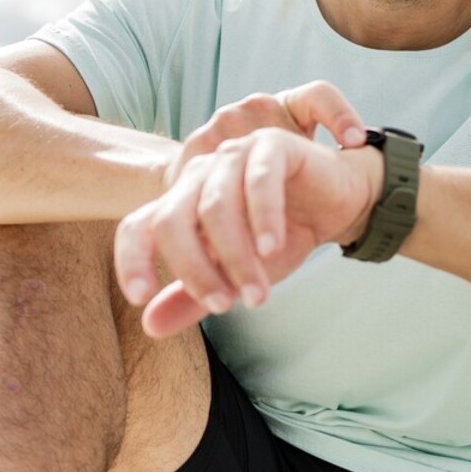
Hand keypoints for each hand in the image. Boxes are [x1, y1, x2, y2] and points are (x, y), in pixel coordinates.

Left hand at [115, 82, 381, 337]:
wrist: (338, 205)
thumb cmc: (283, 237)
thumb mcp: (237, 275)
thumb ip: (195, 298)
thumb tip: (149, 326)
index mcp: (182, 202)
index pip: (138, 226)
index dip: (132, 260)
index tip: (140, 298)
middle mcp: (200, 174)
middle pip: (172, 221)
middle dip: (195, 271)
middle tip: (224, 307)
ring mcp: (234, 155)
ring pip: (215, 207)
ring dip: (235, 257)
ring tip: (257, 293)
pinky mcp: (271, 145)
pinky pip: (258, 181)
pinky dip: (262, 219)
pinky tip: (272, 249)